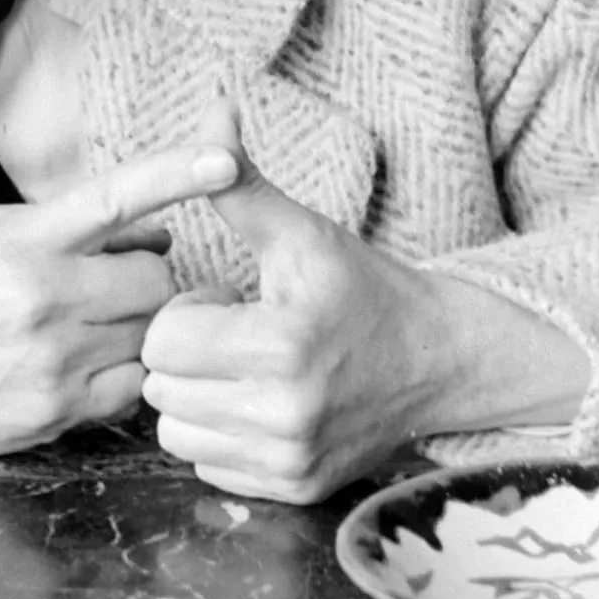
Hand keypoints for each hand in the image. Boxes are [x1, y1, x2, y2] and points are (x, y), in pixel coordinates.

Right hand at [0, 142, 237, 535]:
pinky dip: (126, 372)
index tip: (227, 158)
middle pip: (155, 277)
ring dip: (138, 326)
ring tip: (91, 325)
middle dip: (145, 278)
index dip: (176, 173)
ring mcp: (54, 359)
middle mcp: (42, 297)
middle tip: (109, 286)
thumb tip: (157, 226)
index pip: (114, 196)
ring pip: (152, 331)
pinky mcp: (61, 411)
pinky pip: (136, 384)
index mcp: (21, 242)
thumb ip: (68, 227)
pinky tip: (88, 364)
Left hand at [140, 112, 444, 505]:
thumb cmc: (359, 287)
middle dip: (183, 356)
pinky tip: (257, 403)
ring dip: (195, 398)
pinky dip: (220, 436)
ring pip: (176, 434)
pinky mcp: (294, 489)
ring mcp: (290, 459)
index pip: (162, 342)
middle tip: (233, 333)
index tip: (225, 299)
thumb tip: (212, 108)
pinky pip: (209, 466)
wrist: (436, 359)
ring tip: (241, 369)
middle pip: (162, 390)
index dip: (184, 313)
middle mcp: (286, 413)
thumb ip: (239, 182)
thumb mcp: (300, 232)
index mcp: (281, 344)